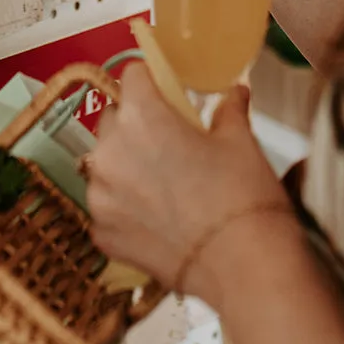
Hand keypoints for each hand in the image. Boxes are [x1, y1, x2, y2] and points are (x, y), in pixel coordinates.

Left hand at [85, 64, 295, 310]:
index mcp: (140, 117)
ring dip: (126, 167)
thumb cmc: (243, 194)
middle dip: (136, 124)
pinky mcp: (102, 233)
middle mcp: (109, 151)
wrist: (244, 266)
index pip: (132, 76)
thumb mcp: (240, 141)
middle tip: (169, 143)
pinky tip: (156, 220)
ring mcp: (100, 196)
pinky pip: (107, 207)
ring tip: (162, 187)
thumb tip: (235, 90)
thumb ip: (228, 109)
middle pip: (113, 120)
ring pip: (105, 164)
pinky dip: (125, 209)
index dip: (151, 81)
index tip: (166, 93)